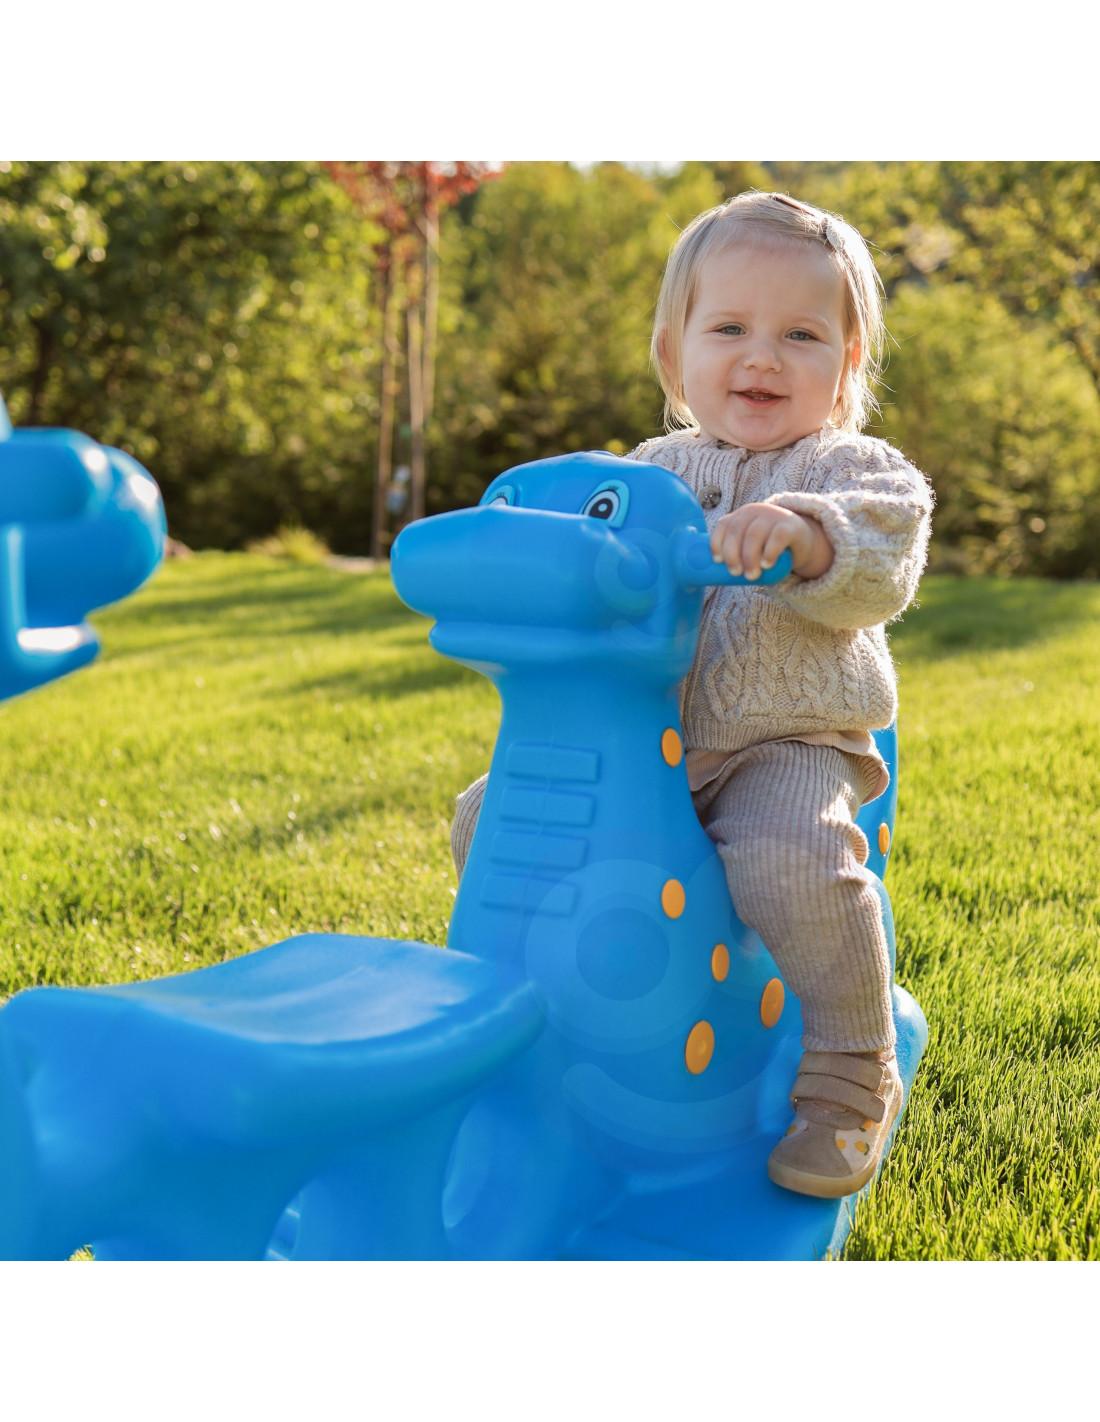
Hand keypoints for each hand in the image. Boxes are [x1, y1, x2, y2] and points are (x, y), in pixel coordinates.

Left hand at [709, 503, 834, 580]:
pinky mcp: (791, 525)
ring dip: (750, 557)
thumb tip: (710, 575)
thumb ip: (735, 552)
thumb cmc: (767, 547)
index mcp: (741, 516)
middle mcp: (755, 512)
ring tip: (751, 576)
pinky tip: (766, 564)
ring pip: (755, 534)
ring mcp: (773, 516)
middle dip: (733, 554)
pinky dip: (770, 551)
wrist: (801, 541)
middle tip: (735, 573)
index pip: (724, 524)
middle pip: (737, 531)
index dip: (717, 541)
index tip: (717, 561)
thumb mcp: (750, 544)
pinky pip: (778, 536)